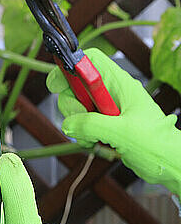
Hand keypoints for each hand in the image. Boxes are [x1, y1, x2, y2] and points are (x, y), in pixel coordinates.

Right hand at [46, 48, 180, 195]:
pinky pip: (82, 124)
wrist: (166, 163)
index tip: (57, 85)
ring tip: (93, 139)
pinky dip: (82, 135)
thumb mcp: (122, 132)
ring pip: (77, 107)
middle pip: (76, 86)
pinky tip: (94, 144)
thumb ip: (92, 125)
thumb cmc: (156, 143)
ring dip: (76, 124)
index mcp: (119, 84)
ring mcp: (107, 109)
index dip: (70, 67)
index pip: (89, 61)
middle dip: (71, 105)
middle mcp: (111, 93)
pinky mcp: (105, 124)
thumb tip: (68, 124)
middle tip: (80, 121)